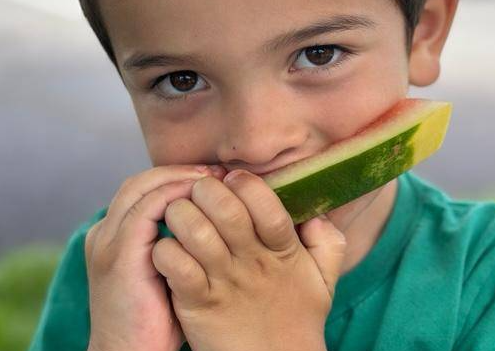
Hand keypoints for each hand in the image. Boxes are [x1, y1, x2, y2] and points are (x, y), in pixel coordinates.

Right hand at [84, 164, 225, 350]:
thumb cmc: (156, 319)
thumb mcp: (164, 269)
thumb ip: (174, 241)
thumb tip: (209, 214)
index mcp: (112, 235)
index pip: (142, 190)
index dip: (176, 177)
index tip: (210, 178)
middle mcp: (104, 232)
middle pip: (140, 181)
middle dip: (179, 170)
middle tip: (214, 171)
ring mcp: (107, 240)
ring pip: (141, 187)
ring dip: (179, 177)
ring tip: (211, 178)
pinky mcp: (118, 253)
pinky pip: (147, 208)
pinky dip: (173, 194)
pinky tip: (197, 195)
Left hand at [151, 170, 346, 350]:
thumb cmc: (296, 318)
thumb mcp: (323, 280)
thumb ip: (328, 243)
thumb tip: (316, 214)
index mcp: (283, 252)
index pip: (267, 207)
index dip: (248, 185)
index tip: (233, 177)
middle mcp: (253, 263)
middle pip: (227, 213)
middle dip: (207, 190)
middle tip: (199, 189)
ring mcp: (224, 284)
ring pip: (196, 234)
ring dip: (182, 214)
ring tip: (178, 212)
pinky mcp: (197, 305)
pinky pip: (177, 267)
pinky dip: (167, 250)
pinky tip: (168, 247)